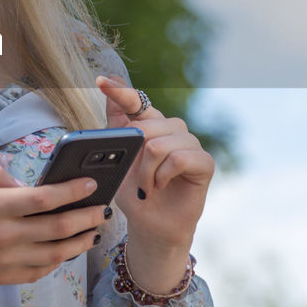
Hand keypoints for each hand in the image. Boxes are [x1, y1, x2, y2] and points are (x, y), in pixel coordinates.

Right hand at [0, 164, 109, 306]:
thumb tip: (20, 181)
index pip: (42, 198)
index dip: (71, 190)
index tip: (90, 183)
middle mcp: (2, 235)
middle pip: (57, 227)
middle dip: (86, 216)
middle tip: (103, 208)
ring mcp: (3, 260)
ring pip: (54, 253)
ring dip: (80, 241)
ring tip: (94, 230)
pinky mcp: (1, 278)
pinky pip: (39, 272)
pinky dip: (58, 262)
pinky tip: (66, 251)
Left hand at [97, 74, 213, 290]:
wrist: (150, 225)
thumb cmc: (135, 193)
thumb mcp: (118, 160)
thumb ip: (117, 126)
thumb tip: (107, 86)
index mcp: (151, 125)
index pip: (137, 101)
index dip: (120, 92)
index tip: (101, 82)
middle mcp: (173, 129)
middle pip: (148, 126)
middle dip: (134, 155)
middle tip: (135, 177)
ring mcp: (191, 144)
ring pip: (161, 144)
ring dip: (147, 171)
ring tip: (148, 186)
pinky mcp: (204, 162)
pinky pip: (180, 158)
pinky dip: (164, 175)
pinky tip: (161, 186)